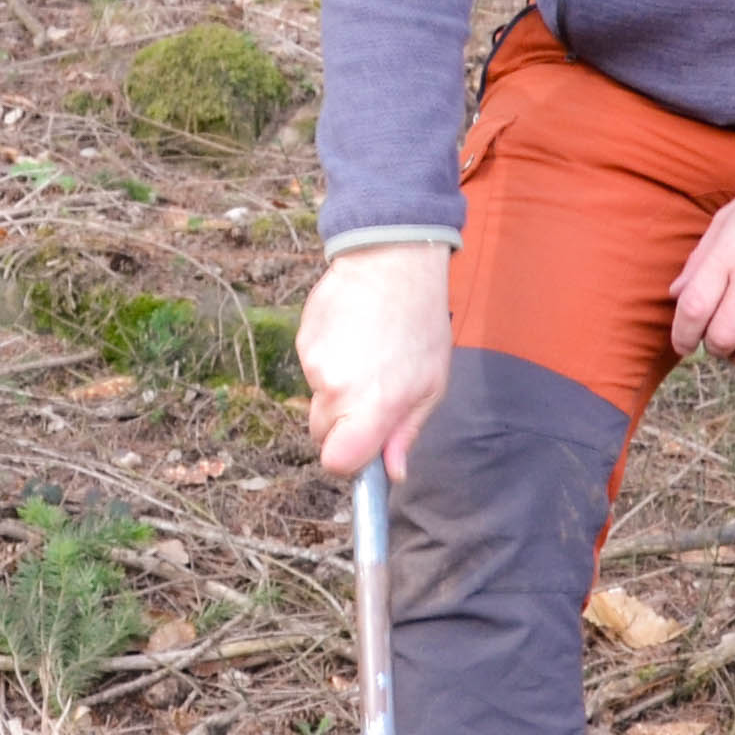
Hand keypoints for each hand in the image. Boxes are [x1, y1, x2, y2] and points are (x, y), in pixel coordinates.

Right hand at [299, 244, 453, 479]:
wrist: (391, 262)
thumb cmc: (421, 324)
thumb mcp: (431, 384)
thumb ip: (406, 432)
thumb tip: (392, 472)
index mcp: (373, 405)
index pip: (337, 461)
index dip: (347, 461)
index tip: (362, 449)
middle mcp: (337, 388)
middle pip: (322, 433)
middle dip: (342, 425)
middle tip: (372, 393)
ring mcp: (314, 363)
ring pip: (318, 398)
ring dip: (338, 387)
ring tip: (368, 353)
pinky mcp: (303, 341)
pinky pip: (312, 368)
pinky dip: (329, 360)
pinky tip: (353, 335)